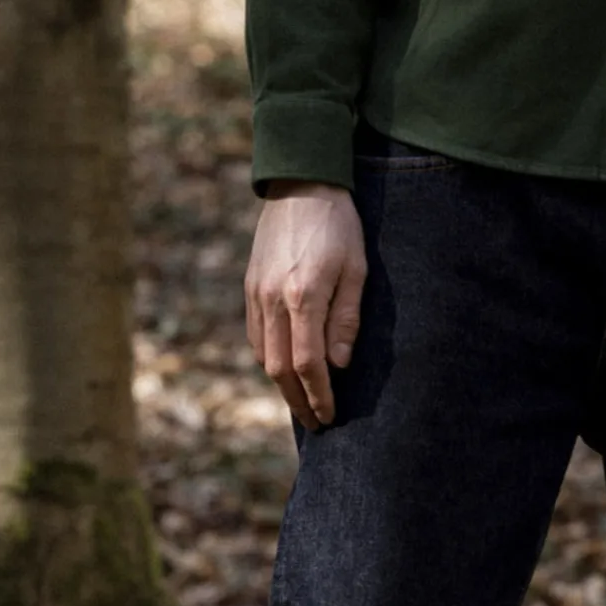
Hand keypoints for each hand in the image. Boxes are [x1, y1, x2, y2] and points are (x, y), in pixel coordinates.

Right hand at [245, 182, 366, 430]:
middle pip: (279, 368)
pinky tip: (284, 365)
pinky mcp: (249, 286)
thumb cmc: (338, 225)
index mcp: (303, 296)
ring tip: (302, 400)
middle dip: (298, 400)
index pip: (308, 364)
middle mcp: (273, 300)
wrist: (302, 183)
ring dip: (281, 384)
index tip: (330, 416)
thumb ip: (346, 318)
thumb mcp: (356, 267)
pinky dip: (268, 357)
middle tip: (316, 421)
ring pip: (262, 355)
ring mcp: (256, 294)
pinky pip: (254, 335)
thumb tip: (339, 366)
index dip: (319, 395)